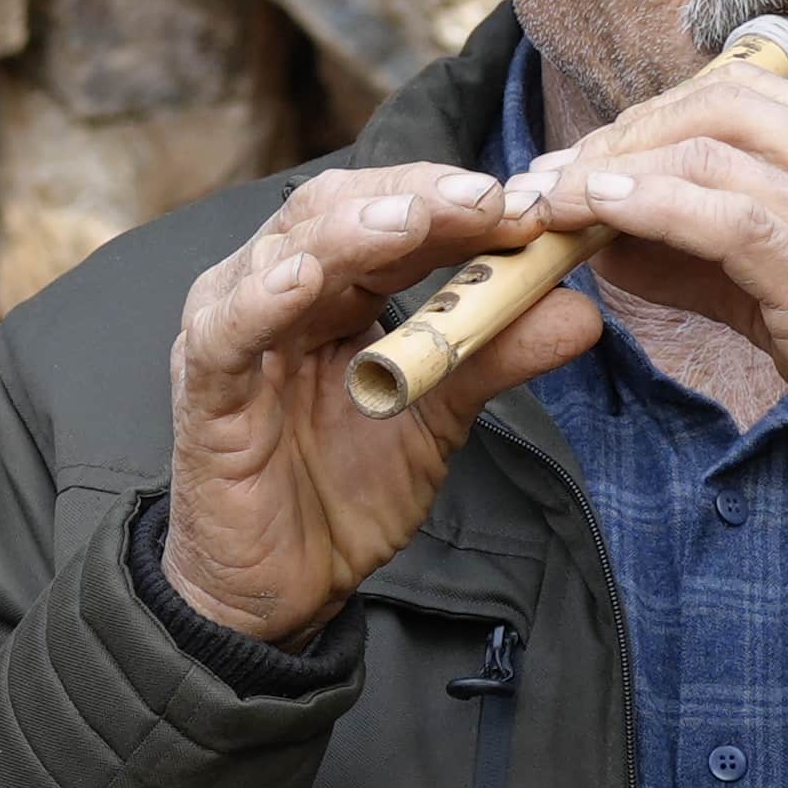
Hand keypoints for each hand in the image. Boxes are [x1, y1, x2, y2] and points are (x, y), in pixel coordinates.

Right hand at [163, 163, 591, 640]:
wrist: (286, 589)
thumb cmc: (344, 491)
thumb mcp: (439, 415)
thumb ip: (497, 356)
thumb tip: (582, 311)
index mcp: (336, 288)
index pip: (393, 216)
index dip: (459, 204)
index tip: (532, 207)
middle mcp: (279, 290)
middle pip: (339, 210)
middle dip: (417, 198)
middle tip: (488, 199)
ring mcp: (236, 332)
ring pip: (285, 252)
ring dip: (353, 229)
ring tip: (416, 220)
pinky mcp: (205, 388)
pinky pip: (226, 331)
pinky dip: (262, 299)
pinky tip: (305, 278)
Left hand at [512, 66, 787, 528]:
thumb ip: (702, 253)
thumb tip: (599, 229)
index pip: (742, 95)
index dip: (650, 117)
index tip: (583, 158)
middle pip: (720, 106)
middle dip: (621, 135)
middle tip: (550, 180)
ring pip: (713, 155)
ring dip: (613, 172)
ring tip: (550, 204)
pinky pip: (728, 220)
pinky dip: (651, 206)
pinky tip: (599, 215)